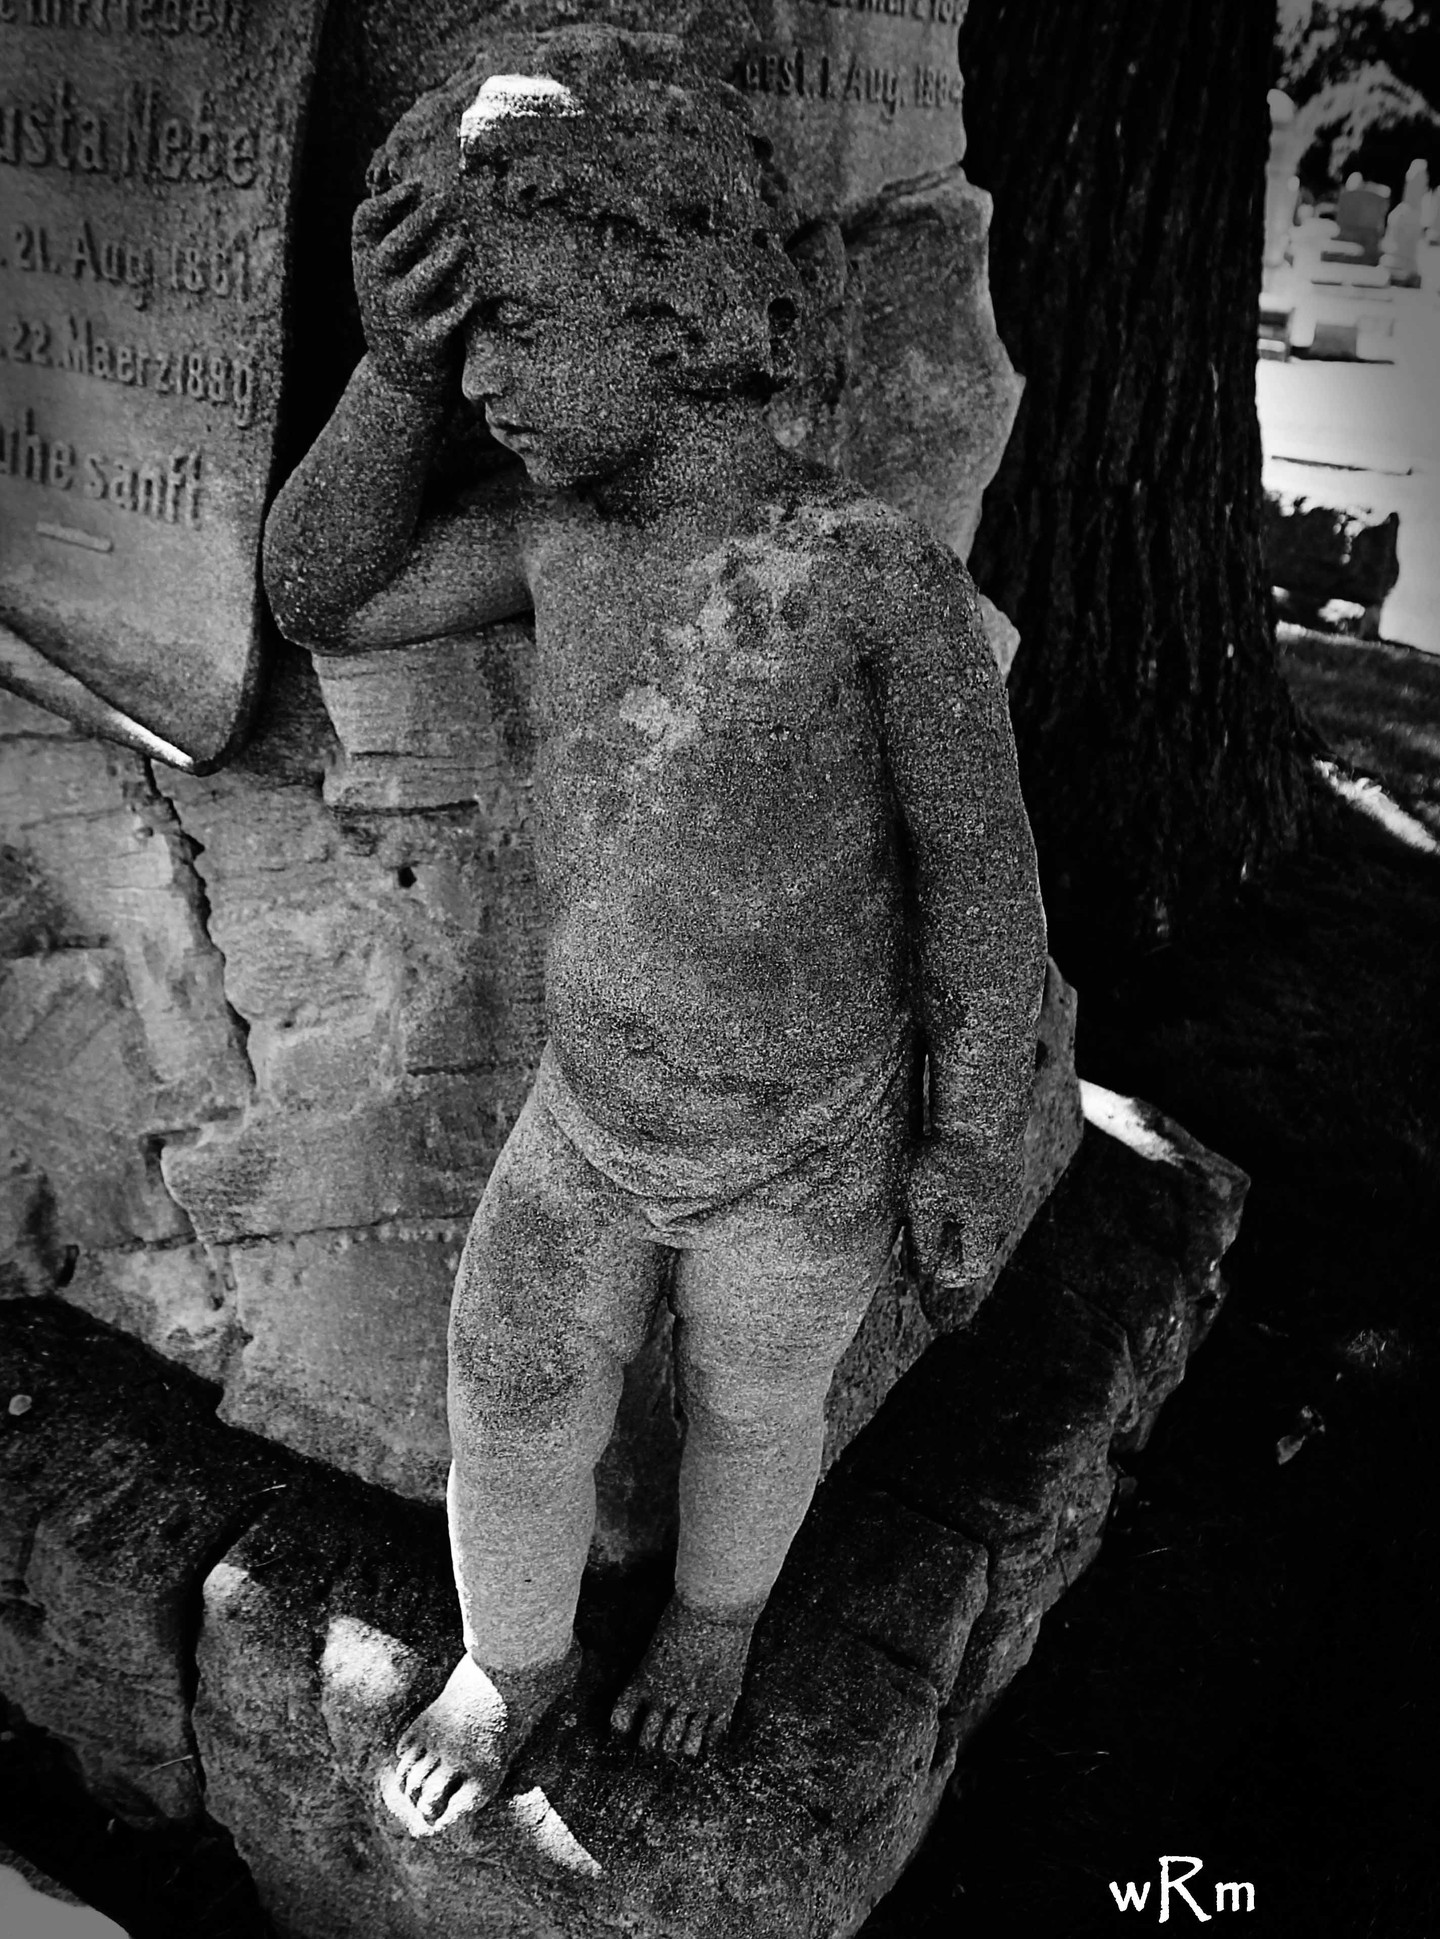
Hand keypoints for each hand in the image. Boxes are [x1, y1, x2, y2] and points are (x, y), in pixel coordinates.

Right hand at [353, 181, 472, 400]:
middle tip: (445, 201)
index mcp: (366, 263)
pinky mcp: (420, 346)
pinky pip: (438, 328)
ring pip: (414, 286)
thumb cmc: (404, 312)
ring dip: (439, 262)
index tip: (417, 184)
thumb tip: (428, 189)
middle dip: (417, 223)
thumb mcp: (391, 275)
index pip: (364, 222)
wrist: (398, 380)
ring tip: (463, 242)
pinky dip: (456, 311)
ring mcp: (396, 319)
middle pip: (391, 248)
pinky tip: (473, 295)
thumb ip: (402, 239)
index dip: (388, 201)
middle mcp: (376, 289)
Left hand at [906, 1136, 1022, 1330]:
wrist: (980, 1112)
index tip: (926, 1268)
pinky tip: (945, 1177)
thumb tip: (925, 1271)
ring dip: (958, 1219)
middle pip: (978, 1242)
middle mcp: (1003, 1211)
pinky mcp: (1005, 1162)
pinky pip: (985, 1190)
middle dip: (951, 1248)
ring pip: (983, 1215)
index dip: (949, 1274)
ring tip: (929, 1208)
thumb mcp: (924, 1205)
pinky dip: (965, 1194)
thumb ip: (925, 1242)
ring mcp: (1008, 1185)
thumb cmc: (948, 1162)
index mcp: (986, 1228)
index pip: (972, 1267)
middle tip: (923, 1242)